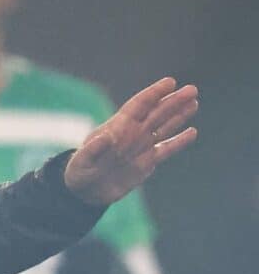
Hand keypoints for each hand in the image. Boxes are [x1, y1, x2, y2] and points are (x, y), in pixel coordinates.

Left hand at [65, 77, 197, 204]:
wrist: (85, 191)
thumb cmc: (79, 172)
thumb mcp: (83, 160)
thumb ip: (94, 149)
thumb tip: (107, 137)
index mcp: (117, 127)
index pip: (138, 106)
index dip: (154, 93)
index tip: (170, 82)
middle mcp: (131, 134)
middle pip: (156, 113)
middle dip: (173, 101)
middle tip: (192, 89)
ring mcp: (140, 147)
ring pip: (164, 127)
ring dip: (179, 116)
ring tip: (194, 102)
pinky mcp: (146, 163)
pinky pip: (166, 149)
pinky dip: (179, 142)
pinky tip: (192, 132)